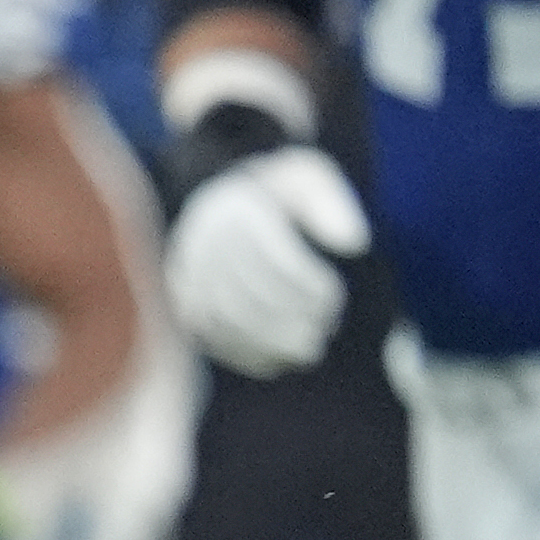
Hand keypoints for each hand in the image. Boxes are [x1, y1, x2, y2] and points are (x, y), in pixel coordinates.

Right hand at [163, 146, 366, 377]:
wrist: (220, 206)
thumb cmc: (277, 194)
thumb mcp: (308, 177)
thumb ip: (333, 203)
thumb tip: (355, 242)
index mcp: (235, 209)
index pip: (277, 258)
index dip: (310, 287)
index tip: (336, 298)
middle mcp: (202, 242)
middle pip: (251, 292)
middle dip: (293, 317)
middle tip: (326, 328)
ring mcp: (186, 276)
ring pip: (230, 319)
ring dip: (273, 341)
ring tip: (310, 349)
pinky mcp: (184, 305)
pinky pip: (212, 337)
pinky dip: (247, 354)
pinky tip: (280, 361)